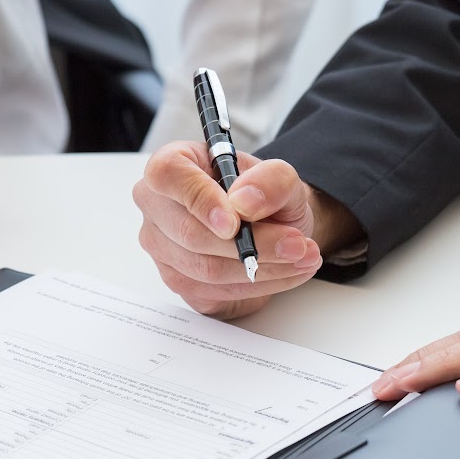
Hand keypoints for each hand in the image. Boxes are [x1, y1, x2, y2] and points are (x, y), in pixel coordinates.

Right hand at [133, 141, 359, 318]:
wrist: (274, 225)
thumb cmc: (263, 196)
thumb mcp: (281, 177)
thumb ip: (270, 180)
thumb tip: (246, 202)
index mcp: (172, 166)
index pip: (167, 176)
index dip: (200, 200)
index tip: (236, 222)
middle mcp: (158, 208)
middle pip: (190, 234)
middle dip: (252, 244)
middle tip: (296, 244)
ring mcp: (163, 249)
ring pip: (206, 269)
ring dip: (263, 268)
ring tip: (301, 256)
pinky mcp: (180, 283)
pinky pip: (216, 292)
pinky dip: (258, 285)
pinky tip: (286, 272)